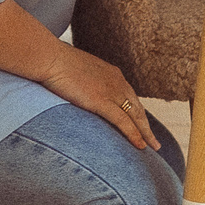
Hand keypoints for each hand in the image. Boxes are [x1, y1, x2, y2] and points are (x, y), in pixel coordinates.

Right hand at [40, 43, 155, 149]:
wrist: (50, 58)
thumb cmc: (56, 63)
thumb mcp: (77, 71)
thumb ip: (85, 82)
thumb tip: (80, 90)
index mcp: (112, 73)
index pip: (130, 97)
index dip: (137, 112)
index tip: (141, 124)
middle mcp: (116, 82)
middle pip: (137, 108)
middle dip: (146, 126)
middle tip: (154, 142)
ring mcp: (110, 91)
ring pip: (135, 116)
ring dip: (145, 133)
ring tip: (152, 147)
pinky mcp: (101, 101)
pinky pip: (123, 121)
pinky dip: (134, 134)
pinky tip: (140, 145)